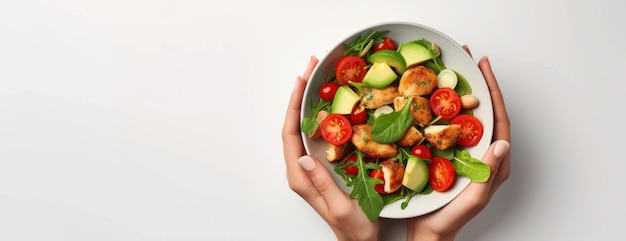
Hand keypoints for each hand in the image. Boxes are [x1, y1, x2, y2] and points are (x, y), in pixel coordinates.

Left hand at [282, 56, 380, 240]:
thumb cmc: (354, 229)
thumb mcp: (341, 207)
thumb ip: (322, 183)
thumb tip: (302, 155)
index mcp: (300, 176)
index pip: (289, 134)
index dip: (293, 105)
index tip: (301, 81)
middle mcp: (302, 169)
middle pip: (294, 125)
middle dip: (300, 95)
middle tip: (312, 68)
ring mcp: (311, 167)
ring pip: (305, 127)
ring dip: (311, 101)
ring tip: (320, 77)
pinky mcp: (323, 166)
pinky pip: (319, 134)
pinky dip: (324, 114)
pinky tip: (335, 103)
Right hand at [406, 46, 511, 240]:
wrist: (428, 231)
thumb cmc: (449, 219)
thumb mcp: (473, 198)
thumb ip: (489, 172)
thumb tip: (503, 142)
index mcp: (494, 162)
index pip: (499, 119)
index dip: (494, 92)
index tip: (485, 68)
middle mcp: (483, 153)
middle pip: (485, 111)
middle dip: (479, 83)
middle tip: (469, 58)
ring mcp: (466, 152)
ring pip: (468, 115)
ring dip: (462, 90)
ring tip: (455, 68)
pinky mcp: (450, 154)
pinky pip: (451, 125)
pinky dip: (446, 106)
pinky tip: (435, 95)